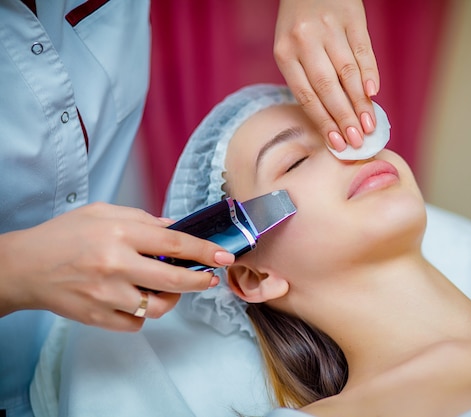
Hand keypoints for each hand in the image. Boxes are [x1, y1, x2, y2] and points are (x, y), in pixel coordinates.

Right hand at [0, 203, 232, 330]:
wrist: (24, 267)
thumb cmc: (64, 236)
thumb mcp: (102, 212)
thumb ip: (142, 218)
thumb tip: (175, 229)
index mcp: (119, 233)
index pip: (174, 243)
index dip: (204, 251)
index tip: (224, 256)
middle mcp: (115, 264)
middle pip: (174, 280)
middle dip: (200, 281)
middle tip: (209, 278)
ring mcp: (106, 295)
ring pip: (158, 307)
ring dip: (171, 299)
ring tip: (168, 288)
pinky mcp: (98, 317)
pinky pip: (136, 324)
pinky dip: (143, 314)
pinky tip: (138, 299)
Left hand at [274, 0, 379, 151]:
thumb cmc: (300, 23)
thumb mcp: (291, 47)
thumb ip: (307, 78)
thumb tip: (334, 118)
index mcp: (285, 53)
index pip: (306, 96)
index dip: (323, 122)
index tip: (337, 144)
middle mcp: (305, 40)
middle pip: (327, 87)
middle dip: (344, 118)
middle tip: (357, 141)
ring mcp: (329, 27)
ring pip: (347, 72)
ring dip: (360, 102)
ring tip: (369, 125)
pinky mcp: (352, 16)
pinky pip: (363, 50)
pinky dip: (369, 72)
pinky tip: (374, 93)